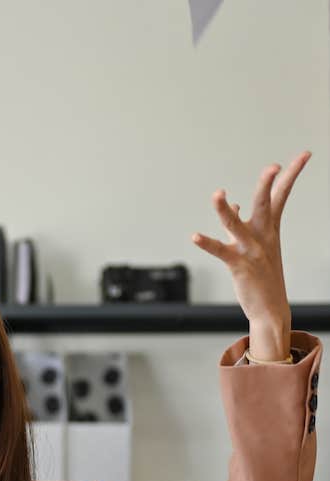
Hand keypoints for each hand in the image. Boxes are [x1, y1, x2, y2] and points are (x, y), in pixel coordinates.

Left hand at [191, 151, 310, 358]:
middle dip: (267, 185)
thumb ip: (243, 224)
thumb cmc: (262, 275)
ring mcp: (251, 250)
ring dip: (225, 209)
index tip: (303, 155)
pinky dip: (207, 243)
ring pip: (236, 224)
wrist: (270, 308)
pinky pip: (219, 251)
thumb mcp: (256, 245)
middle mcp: (263, 236)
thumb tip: (235, 205)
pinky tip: (195, 236)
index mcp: (270, 229)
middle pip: (265, 204)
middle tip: (272, 167)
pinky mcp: (238, 264)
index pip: (282, 196)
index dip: (291, 175)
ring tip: (217, 194)